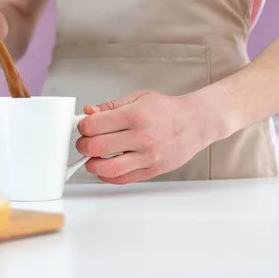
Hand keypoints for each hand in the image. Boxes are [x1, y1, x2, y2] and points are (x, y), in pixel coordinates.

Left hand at [76, 90, 212, 184]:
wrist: (196, 122)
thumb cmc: (166, 110)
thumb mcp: (137, 98)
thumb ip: (110, 106)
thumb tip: (87, 111)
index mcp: (134, 115)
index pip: (94, 125)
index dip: (82, 126)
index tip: (83, 126)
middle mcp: (141, 137)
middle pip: (96, 147)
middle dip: (83, 146)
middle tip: (84, 142)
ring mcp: (148, 156)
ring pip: (108, 168)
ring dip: (92, 164)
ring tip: (92, 157)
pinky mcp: (153, 170)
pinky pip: (123, 179)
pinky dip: (107, 176)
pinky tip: (104, 167)